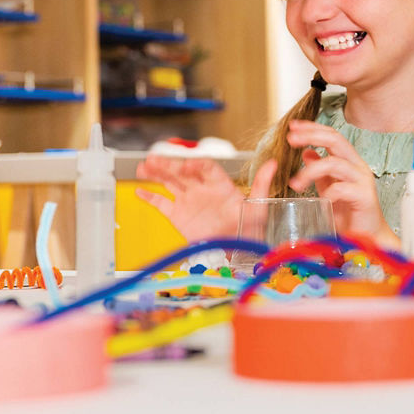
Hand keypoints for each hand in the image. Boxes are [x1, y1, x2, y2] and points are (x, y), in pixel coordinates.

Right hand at [135, 155, 276, 240]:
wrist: (236, 253)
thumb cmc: (250, 229)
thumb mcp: (258, 206)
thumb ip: (261, 184)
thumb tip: (274, 163)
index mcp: (220, 184)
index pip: (205, 167)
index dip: (194, 164)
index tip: (185, 165)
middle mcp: (202, 189)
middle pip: (183, 172)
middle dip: (169, 165)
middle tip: (153, 159)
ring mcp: (189, 201)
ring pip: (170, 183)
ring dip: (156, 174)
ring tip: (143, 167)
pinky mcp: (179, 216)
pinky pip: (162, 204)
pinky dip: (150, 197)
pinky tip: (139, 191)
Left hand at [285, 121, 397, 246]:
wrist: (368, 238)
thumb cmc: (348, 215)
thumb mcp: (329, 188)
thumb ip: (320, 172)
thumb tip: (307, 152)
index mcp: (349, 162)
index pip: (331, 136)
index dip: (312, 128)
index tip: (292, 126)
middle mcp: (357, 166)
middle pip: (335, 140)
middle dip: (311, 135)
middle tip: (290, 139)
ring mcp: (363, 181)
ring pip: (335, 163)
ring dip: (310, 171)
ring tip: (295, 184)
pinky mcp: (365, 198)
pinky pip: (342, 189)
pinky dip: (327, 193)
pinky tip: (320, 200)